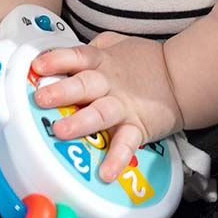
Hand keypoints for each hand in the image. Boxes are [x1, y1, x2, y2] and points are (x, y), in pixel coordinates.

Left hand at [29, 31, 183, 182]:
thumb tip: (60, 52)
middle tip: (41, 99)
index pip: (76, 57)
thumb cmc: (143, 62)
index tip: (38, 65)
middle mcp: (109, 84)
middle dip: (62, 91)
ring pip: (100, 113)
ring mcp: (123, 106)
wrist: (180, 77)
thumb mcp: (115, 45)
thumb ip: (90, 49)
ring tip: (62, 132)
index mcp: (101, 62)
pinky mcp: (138, 128)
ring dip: (81, 122)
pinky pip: (126, 144)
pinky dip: (117, 158)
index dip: (57, 60)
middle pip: (84, 85)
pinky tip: (106, 172)